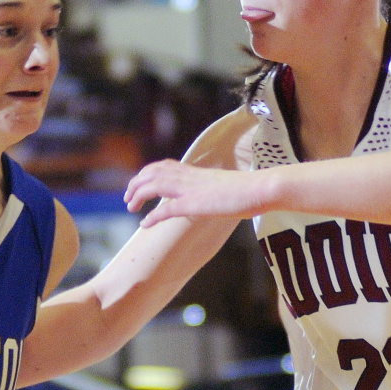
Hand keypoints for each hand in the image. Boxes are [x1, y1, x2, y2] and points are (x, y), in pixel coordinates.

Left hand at [124, 159, 262, 226]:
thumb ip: (209, 189)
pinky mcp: (195, 203)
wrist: (262, 188)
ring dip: (138, 195)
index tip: (139, 183)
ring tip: (130, 207)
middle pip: (152, 173)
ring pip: (153, 185)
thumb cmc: (249, 189)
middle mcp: (189, 177)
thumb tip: (205, 197)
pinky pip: (167, 209)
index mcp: (195, 172)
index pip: (163, 166)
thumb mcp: (222, 186)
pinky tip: (144, 223)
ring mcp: (191, 189)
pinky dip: (152, 216)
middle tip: (127, 198)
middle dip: (136, 184)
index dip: (146, 173)